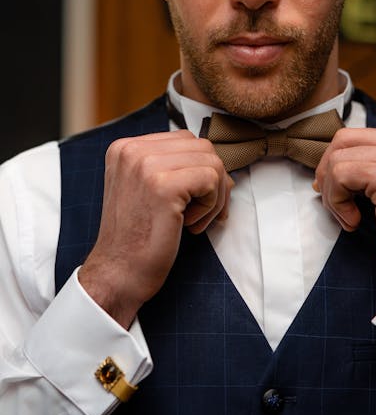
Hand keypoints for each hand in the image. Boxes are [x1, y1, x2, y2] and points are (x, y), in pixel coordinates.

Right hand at [78, 130, 232, 327]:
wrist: (117, 274)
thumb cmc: (138, 238)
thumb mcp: (145, 189)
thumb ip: (171, 167)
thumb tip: (219, 165)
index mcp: (125, 148)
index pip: (184, 140)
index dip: (198, 169)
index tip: (193, 201)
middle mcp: (132, 150)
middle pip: (201, 147)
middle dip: (213, 181)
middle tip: (201, 214)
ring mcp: (146, 165)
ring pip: (211, 161)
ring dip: (214, 195)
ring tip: (194, 221)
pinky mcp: (163, 185)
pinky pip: (212, 179)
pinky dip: (211, 205)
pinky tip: (190, 225)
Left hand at [314, 128, 375, 287]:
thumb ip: (374, 166)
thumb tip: (329, 161)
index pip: (357, 135)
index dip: (335, 162)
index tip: (334, 190)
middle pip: (344, 139)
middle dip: (327, 171)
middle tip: (334, 202)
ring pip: (338, 159)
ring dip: (332, 193)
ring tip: (348, 217)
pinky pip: (340, 175)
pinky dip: (337, 202)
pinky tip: (354, 221)